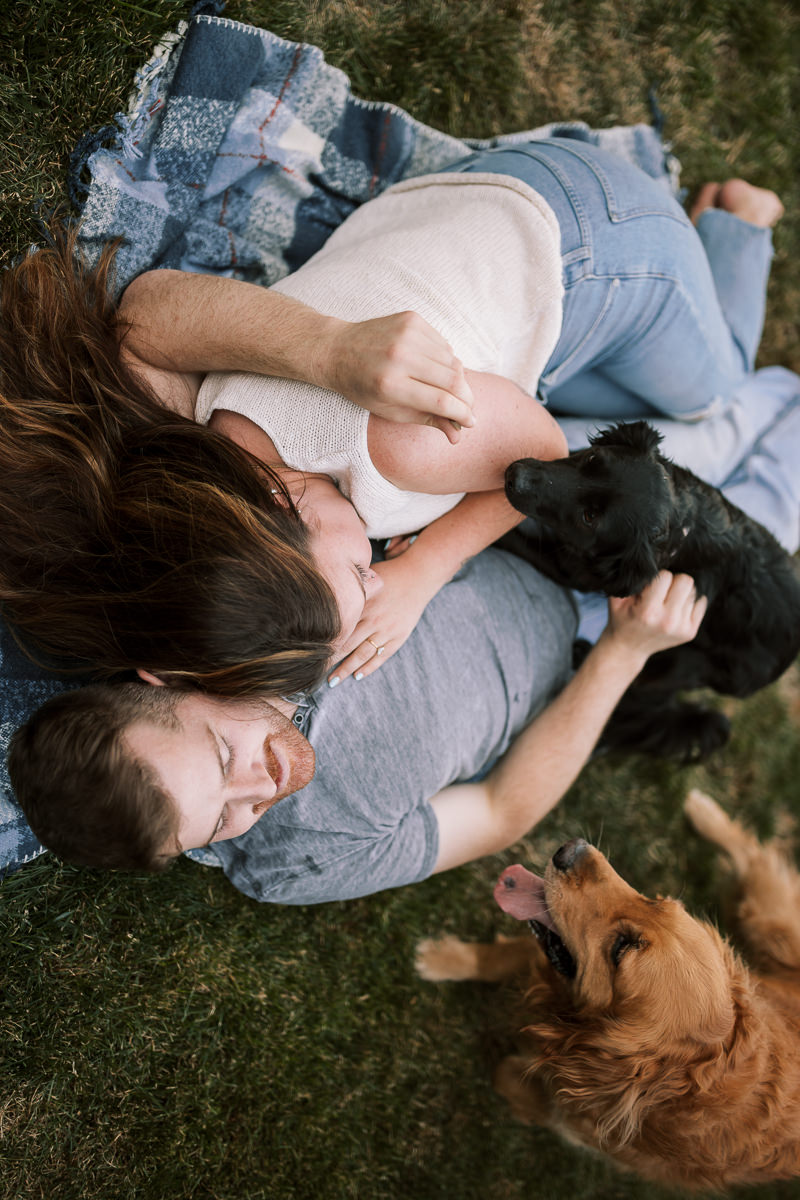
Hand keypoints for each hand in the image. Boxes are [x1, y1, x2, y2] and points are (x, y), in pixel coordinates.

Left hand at [317, 311, 474, 442]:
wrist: (337, 348)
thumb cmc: (362, 386)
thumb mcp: (390, 410)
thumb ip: (426, 419)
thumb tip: (457, 435)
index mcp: (391, 385)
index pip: (441, 401)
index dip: (462, 413)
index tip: (471, 421)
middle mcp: (400, 356)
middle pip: (453, 379)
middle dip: (467, 397)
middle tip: (468, 407)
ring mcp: (406, 333)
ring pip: (452, 360)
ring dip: (457, 379)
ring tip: (449, 390)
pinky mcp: (412, 319)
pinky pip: (443, 343)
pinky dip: (445, 359)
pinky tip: (433, 367)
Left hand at [327, 555, 435, 684]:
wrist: (418, 577)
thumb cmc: (388, 576)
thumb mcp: (367, 577)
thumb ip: (348, 587)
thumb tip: (324, 592)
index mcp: (363, 604)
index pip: (338, 628)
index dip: (323, 642)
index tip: (309, 653)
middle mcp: (373, 619)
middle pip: (347, 644)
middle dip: (329, 660)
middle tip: (314, 672)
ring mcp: (386, 630)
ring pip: (362, 654)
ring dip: (347, 669)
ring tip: (333, 681)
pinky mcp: (398, 637)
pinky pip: (381, 656)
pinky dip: (369, 667)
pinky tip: (357, 676)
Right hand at [604, 571, 706, 661]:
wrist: (628, 648)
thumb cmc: (622, 617)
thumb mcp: (618, 598)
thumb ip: (631, 580)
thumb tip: (651, 559)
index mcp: (648, 612)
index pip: (666, 576)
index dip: (657, 577)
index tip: (650, 587)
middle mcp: (668, 621)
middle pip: (686, 581)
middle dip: (674, 581)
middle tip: (662, 591)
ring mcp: (681, 628)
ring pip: (693, 592)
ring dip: (681, 593)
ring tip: (666, 603)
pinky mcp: (690, 632)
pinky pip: (700, 603)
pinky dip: (689, 602)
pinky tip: (675, 609)